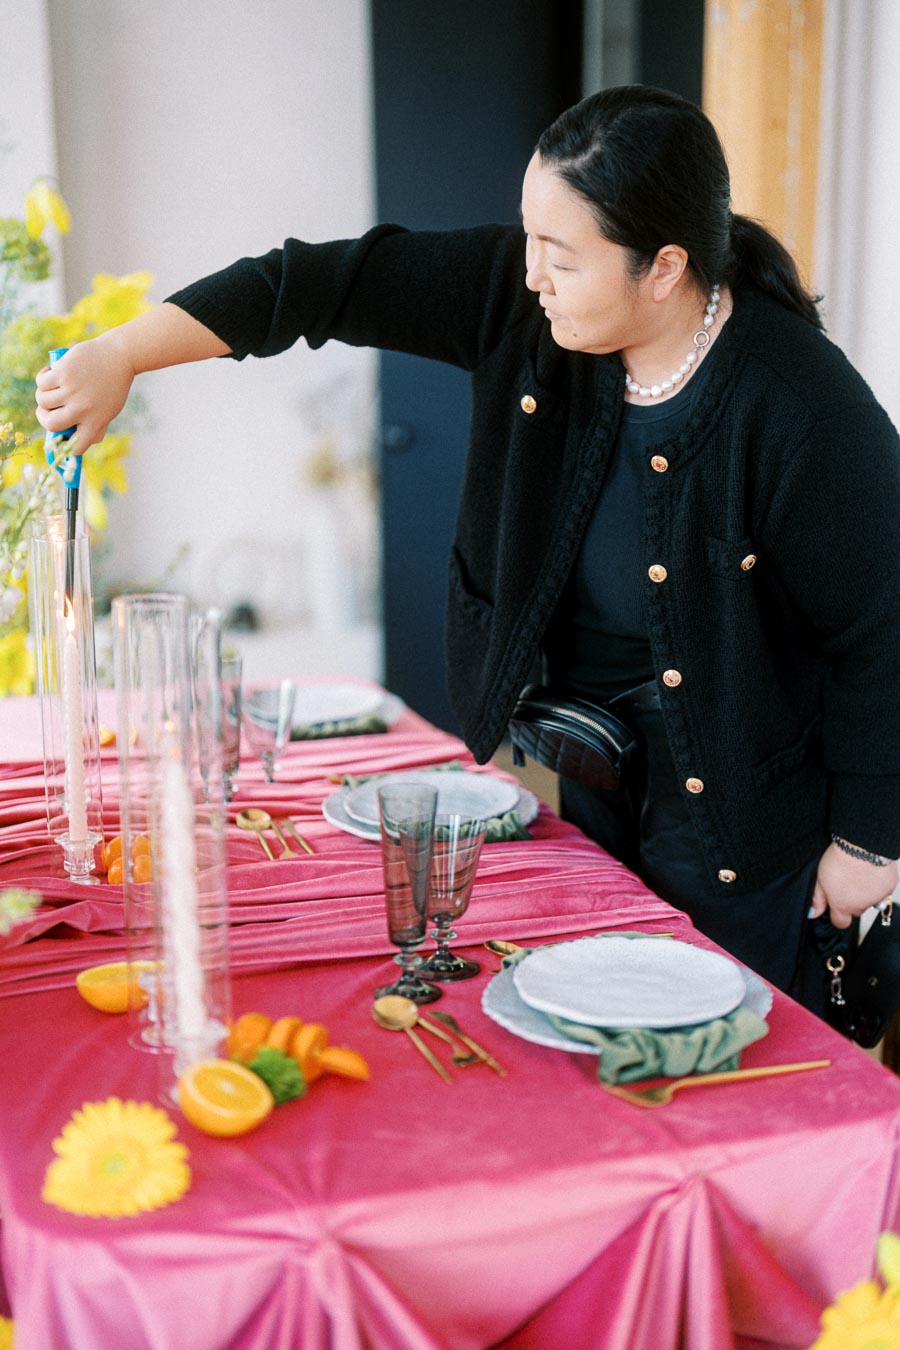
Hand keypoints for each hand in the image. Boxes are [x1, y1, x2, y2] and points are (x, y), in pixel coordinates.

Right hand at [35, 330, 135, 456]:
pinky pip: (42, 382)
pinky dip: (42, 378)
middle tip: (45, 410)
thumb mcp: (110, 410)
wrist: (119, 356)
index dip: (64, 446)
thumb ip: (95, 426)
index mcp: (95, 422)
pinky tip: (49, 373)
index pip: (75, 447)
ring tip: (49, 388)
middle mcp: (82, 410)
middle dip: (43, 418)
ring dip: (43, 395)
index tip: (58, 440)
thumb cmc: (114, 385)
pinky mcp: (63, 373)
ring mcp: (72, 391)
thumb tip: (76, 442)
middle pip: (51, 424)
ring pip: (43, 401)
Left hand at [810, 841, 896, 928]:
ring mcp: (876, 898)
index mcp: (842, 906)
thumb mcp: (820, 878)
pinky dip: (878, 884)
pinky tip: (871, 871)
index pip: (840, 923)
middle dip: (852, 901)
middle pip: (856, 910)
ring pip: (870, 901)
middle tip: (847, 883)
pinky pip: (883, 890)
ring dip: (866, 892)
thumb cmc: (840, 859)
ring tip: (859, 874)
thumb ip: (818, 898)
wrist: (862, 846)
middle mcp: (860, 906)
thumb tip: (814, 913)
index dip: (838, 914)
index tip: (837, 904)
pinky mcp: (889, 888)